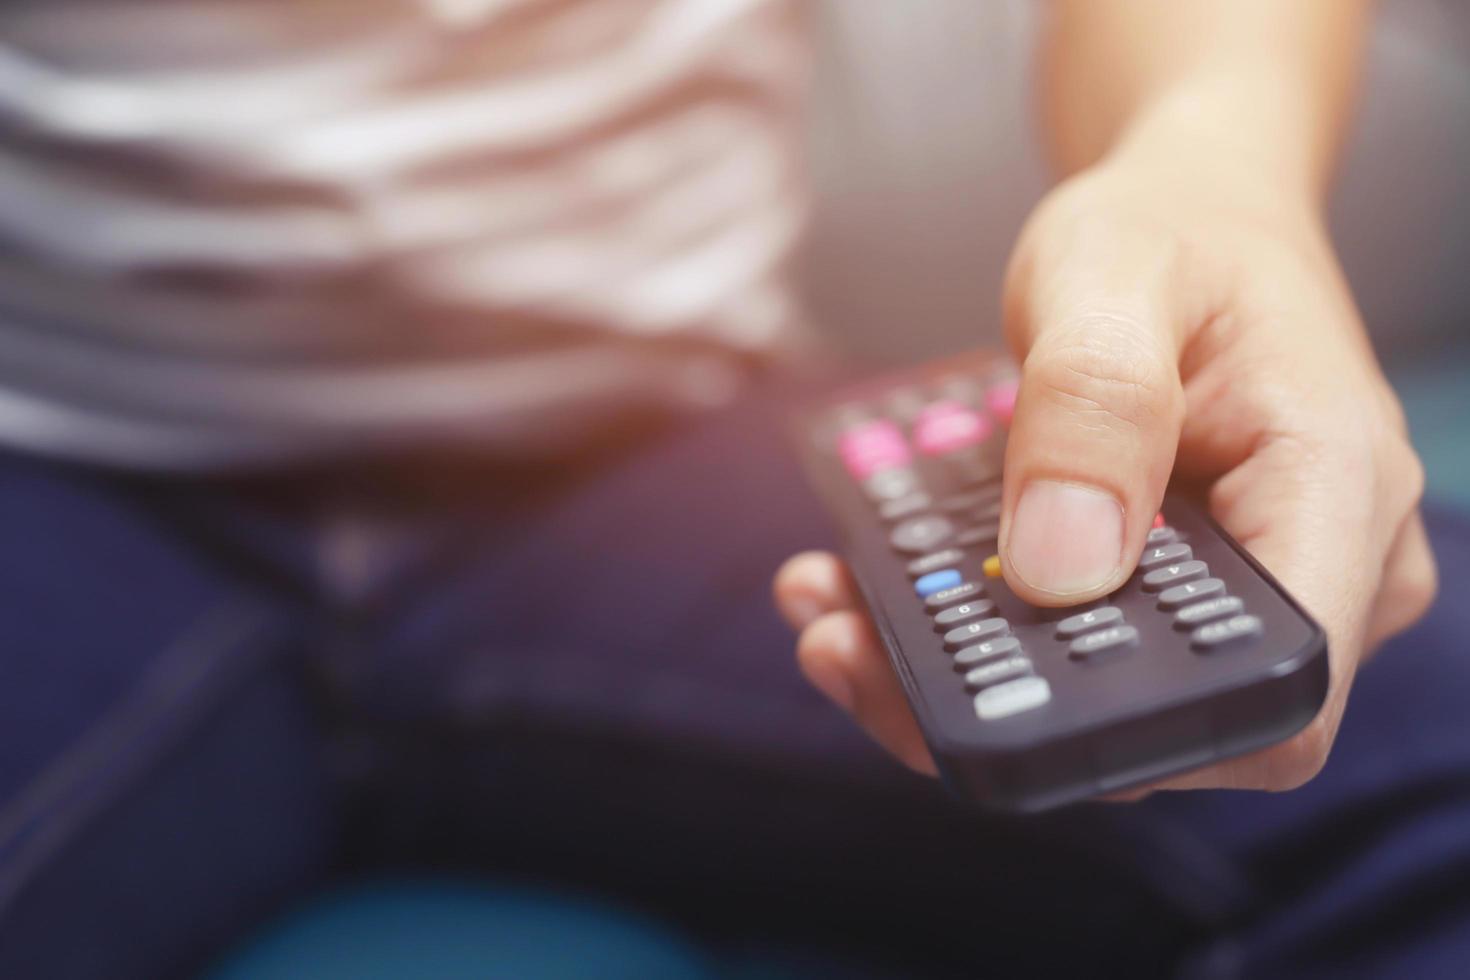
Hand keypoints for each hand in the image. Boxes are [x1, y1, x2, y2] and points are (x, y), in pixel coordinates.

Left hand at [774, 126, 1436, 793]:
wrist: (1184, 217)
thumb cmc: (1170, 229)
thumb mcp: (1113, 278)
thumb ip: (1091, 406)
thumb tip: (1059, 572)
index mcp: (1331, 496)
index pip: (1271, 703)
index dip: (1125, 731)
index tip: (962, 684)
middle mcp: (1313, 571)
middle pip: (1164, 719)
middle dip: (993, 699)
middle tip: (838, 639)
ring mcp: (1244, 591)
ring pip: (1103, 692)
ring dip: (958, 670)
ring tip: (830, 609)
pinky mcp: (1179, 592)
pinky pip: (1078, 645)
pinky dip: (973, 631)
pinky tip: (872, 589)